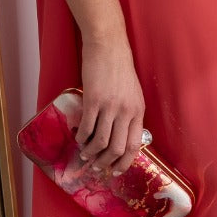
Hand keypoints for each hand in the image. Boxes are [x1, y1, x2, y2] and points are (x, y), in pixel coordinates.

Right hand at [77, 35, 145, 175]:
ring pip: (100, 141)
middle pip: (116, 148)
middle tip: (96, 167)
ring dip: (91, 152)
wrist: (108, 46)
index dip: (124, 162)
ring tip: (84, 155)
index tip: (115, 170)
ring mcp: (110, 106)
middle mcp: (126, 111)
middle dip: (104, 163)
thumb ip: (129, 113)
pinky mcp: (93, 100)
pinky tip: (78, 138)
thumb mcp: (133, 93)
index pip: (134, 145)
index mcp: (138, 110)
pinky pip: (87, 127)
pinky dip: (81, 137)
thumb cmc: (119, 68)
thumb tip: (120, 135)